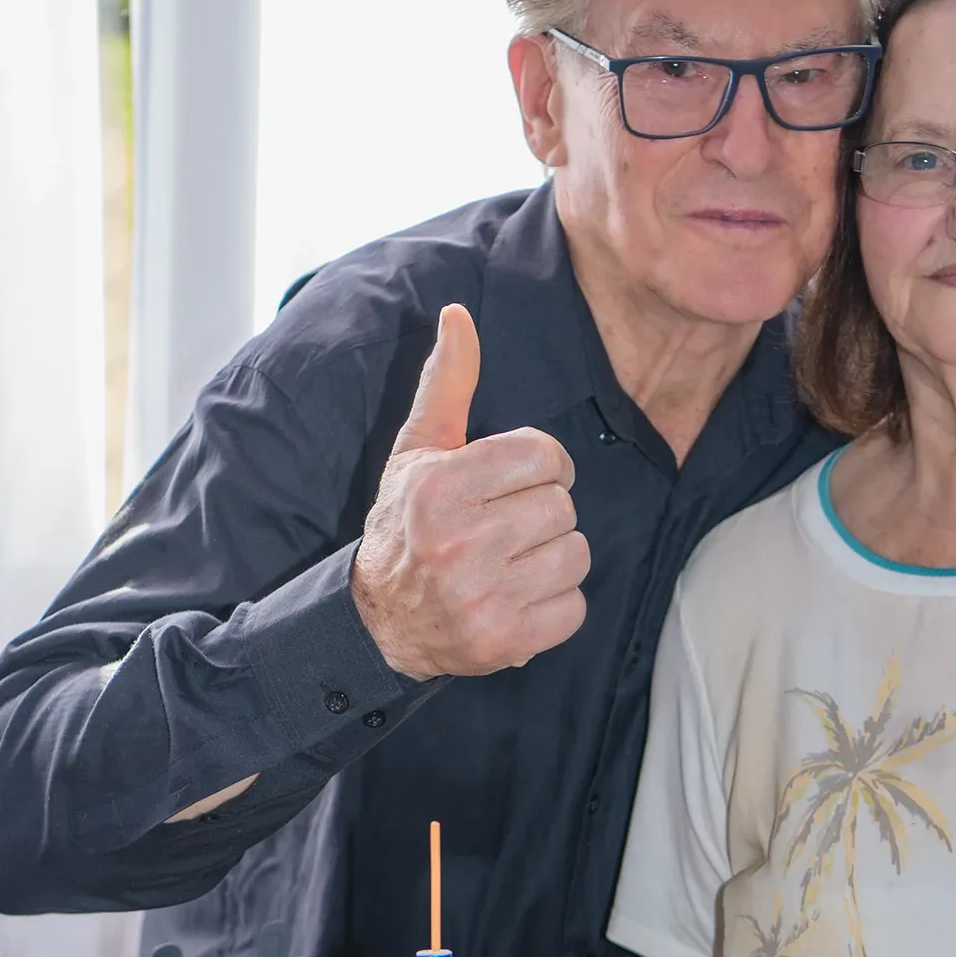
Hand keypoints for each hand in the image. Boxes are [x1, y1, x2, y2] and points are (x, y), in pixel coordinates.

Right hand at [351, 304, 588, 678]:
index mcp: (441, 488)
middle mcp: (461, 543)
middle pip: (562, 507)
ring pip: (575, 555)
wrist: (380, 621)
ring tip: (514, 562)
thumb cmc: (405, 525)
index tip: (519, 482)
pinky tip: (519, 597)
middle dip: (543, 513)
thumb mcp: (418, 451)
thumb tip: (458, 314)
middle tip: (507, 528)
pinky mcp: (506, 642)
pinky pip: (575, 608)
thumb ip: (447, 384)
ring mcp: (484, 598)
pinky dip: (556, 605)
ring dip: (553, 558)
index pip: (544, 456)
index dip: (542, 466)